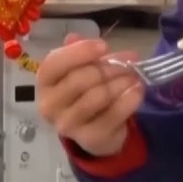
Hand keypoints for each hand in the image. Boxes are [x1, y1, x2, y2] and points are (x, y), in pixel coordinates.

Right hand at [37, 34, 144, 156]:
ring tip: (133, 76)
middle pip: (80, 79)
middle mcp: (50, 105)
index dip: (80, 52)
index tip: (104, 46)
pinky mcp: (89, 138)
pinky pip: (114, 114)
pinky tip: (137, 90)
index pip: (55, 63)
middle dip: (108, 68)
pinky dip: (129, 99)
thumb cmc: (85, 93)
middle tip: (127, 63)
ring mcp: (68, 125)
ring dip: (121, 82)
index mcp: (45, 83)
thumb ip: (86, 54)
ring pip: (98, 96)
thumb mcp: (82, 69)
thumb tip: (97, 43)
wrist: (96, 131)